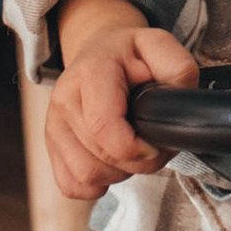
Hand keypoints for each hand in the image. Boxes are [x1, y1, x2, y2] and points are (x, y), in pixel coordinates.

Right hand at [43, 0, 199, 200]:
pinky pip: (72, 185)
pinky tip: (112, 161)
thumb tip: (179, 104)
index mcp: (90, 74)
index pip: (104, 129)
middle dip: (138, 162)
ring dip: (119, 172)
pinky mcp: (51, 147)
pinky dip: (98, 183)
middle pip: (101, 159)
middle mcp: (64, 101)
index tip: (156, 143)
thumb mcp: (160, 45)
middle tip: (153, 143)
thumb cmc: (130, 53)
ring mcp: (53, 126)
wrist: (99, 50)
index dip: (137, 149)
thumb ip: (178, 69)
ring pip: (87, 176)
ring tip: (133, 149)